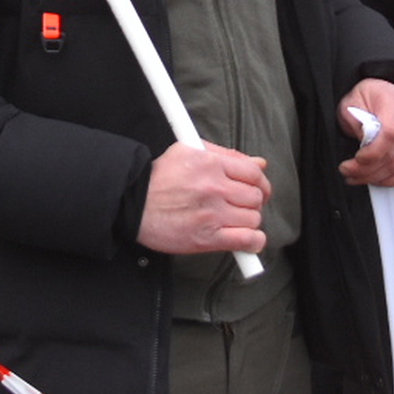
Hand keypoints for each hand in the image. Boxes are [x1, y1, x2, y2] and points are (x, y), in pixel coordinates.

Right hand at [135, 141, 268, 256]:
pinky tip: (248, 240)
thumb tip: (258, 163)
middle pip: (255, 197)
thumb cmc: (158, 178)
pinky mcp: (208, 238)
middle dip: (253, 202)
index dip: (260, 182)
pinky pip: (247, 241)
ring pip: (253, 219)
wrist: (133, 205)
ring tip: (236, 221)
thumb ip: (225, 155)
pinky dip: (253, 242)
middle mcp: (214, 187)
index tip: (258, 189)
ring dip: (249, 221)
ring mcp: (213, 214)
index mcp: (211, 163)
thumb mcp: (187, 152)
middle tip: (243, 205)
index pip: (253, 172)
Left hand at [336, 77, 393, 185]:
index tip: (356, 159)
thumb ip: (357, 122)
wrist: (376, 96)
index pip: (390, 133)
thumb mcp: (350, 104)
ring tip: (356, 176)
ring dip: (375, 177)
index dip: (372, 152)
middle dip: (366, 169)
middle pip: (393, 153)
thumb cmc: (362, 99)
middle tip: (347, 171)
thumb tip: (365, 144)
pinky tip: (377, 179)